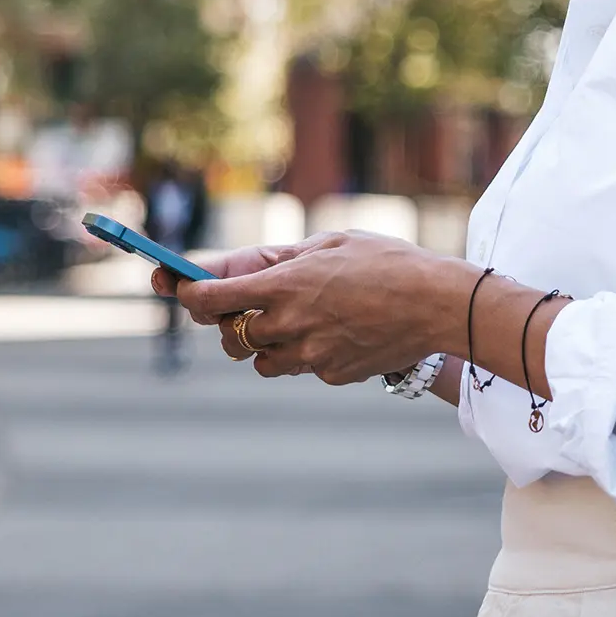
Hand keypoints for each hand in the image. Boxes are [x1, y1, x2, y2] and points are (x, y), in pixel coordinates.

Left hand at [175, 231, 477, 383]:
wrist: (436, 303)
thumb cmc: (387, 261)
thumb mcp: (332, 243)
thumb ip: (287, 258)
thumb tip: (253, 270)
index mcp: (284, 284)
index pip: (212, 298)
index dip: (187, 295)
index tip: (179, 289)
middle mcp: (289, 323)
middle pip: (230, 336)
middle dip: (228, 321)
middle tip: (238, 307)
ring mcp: (309, 354)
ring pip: (260, 360)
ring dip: (261, 343)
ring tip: (288, 320)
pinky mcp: (331, 373)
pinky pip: (301, 366)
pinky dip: (304, 352)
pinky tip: (331, 332)